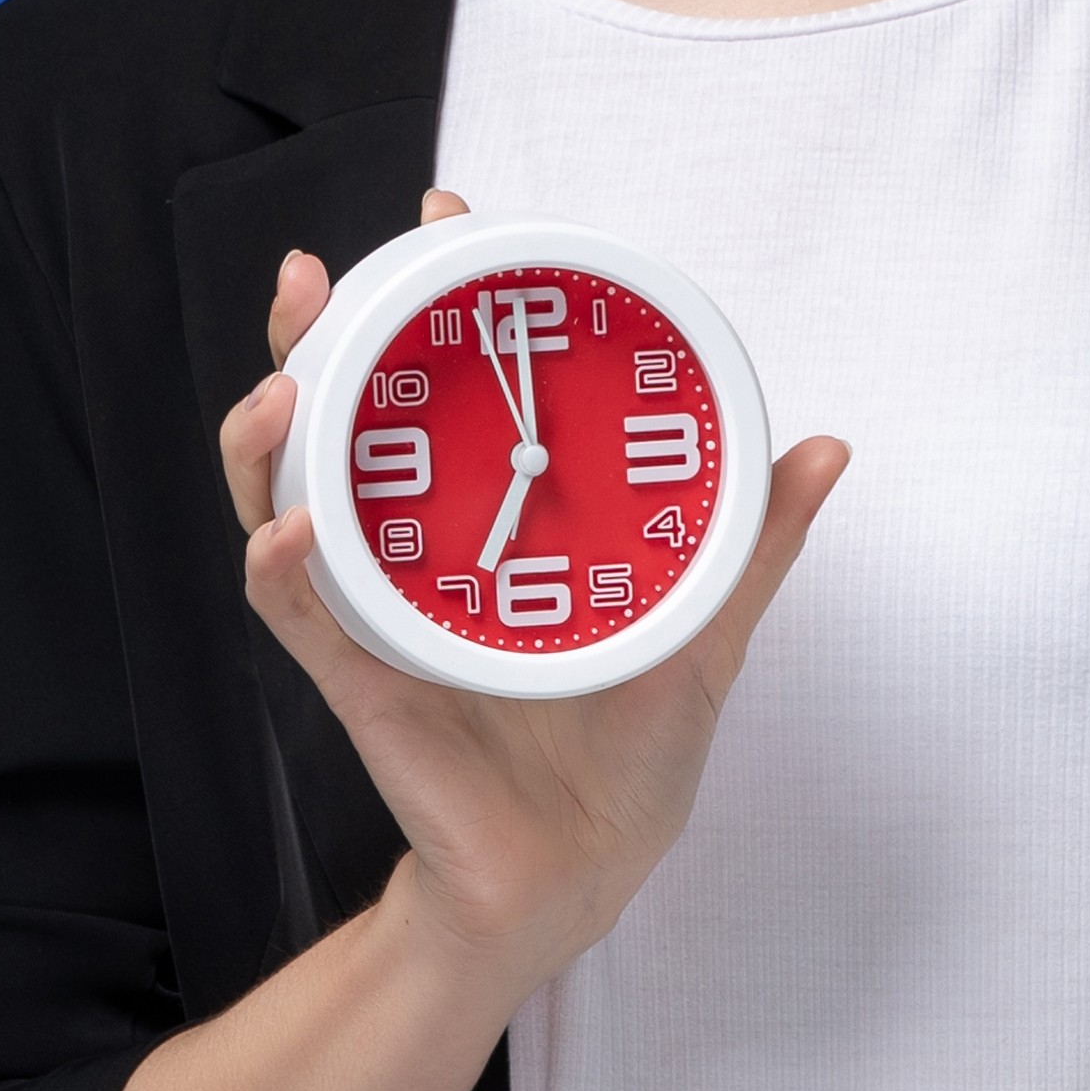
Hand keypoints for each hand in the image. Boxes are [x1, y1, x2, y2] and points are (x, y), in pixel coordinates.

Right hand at [216, 189, 848, 991]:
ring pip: (281, 509)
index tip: (445, 212)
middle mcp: (408, 557)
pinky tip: (286, 533)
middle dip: (303, 342)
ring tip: (284, 388)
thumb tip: (823, 446)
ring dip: (266, 444)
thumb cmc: (627, 760)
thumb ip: (751, 542)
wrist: (583, 877)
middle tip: (313, 276)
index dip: (420, 298)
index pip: (427, 393)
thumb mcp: (701, 633)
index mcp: (476, 527)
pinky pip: (300, 621)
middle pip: (325, 428)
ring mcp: (375, 616)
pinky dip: (283, 574)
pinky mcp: (363, 686)